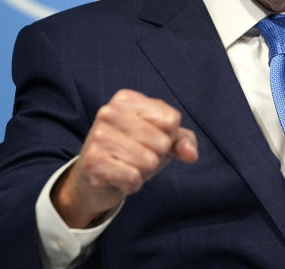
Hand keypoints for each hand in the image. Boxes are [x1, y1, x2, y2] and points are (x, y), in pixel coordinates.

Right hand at [51, 89, 198, 227]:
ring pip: (149, 162)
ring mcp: (98, 137)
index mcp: (126, 99)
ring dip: (144, 171)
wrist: (93, 178)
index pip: (171, 121)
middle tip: (136, 156)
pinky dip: (133, 184)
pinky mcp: (93, 163)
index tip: (148, 139)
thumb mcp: (162, 138)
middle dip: (156, 156)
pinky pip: (134, 178)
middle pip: (162, 142)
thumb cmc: (132, 151)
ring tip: (128, 166)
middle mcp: (109, 112)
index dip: (168, 137)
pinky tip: (119, 178)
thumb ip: (183, 141)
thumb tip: (191, 154)